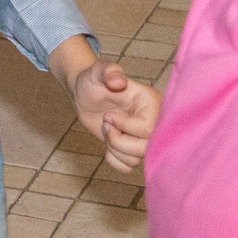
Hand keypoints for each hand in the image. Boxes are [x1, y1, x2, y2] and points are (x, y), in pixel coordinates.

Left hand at [64, 53, 160, 175]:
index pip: (148, 128)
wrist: (84, 94)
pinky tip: (107, 144)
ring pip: (137, 159)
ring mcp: (143, 137)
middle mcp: (153, 121)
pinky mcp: (132, 149)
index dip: (125, 126)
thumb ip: (109, 71)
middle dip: (118, 141)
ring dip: (114, 149)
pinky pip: (128, 167)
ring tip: (107, 130)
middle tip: (105, 124)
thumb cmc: (93, 81)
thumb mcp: (98, 71)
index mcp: (151, 103)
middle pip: (146, 148)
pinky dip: (113, 159)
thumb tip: (119, 80)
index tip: (108, 116)